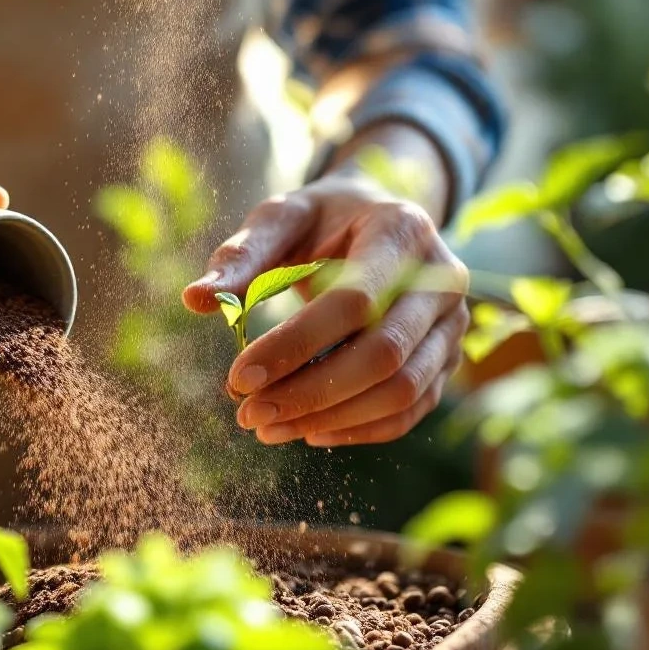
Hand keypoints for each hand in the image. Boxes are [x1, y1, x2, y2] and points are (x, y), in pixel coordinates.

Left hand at [183, 139, 468, 446]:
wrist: (378, 220)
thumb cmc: (324, 219)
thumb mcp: (283, 217)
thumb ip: (243, 255)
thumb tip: (195, 299)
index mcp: (403, 231)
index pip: (354, 301)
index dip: (295, 345)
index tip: (238, 377)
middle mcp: (444, 280)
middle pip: (383, 355)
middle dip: (310, 393)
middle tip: (247, 414)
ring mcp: (453, 325)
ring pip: (402, 391)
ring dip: (330, 418)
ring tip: (267, 428)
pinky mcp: (447, 360)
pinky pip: (410, 410)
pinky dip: (359, 429)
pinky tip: (308, 432)